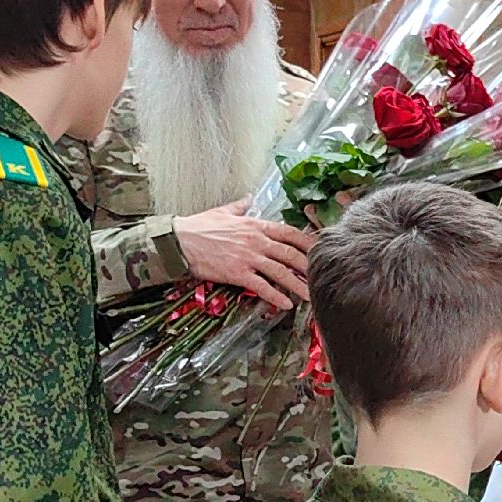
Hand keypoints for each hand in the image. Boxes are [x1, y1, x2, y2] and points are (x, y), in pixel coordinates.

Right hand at [173, 198, 315, 310]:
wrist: (179, 241)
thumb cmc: (199, 227)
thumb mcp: (223, 211)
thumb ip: (241, 206)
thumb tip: (249, 197)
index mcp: (256, 225)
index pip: (290, 233)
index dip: (307, 242)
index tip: (320, 250)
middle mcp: (256, 241)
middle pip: (290, 254)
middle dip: (308, 266)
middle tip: (322, 276)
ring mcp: (248, 257)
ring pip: (280, 272)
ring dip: (298, 285)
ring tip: (311, 296)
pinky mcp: (237, 273)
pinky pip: (261, 286)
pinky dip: (275, 296)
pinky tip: (286, 304)